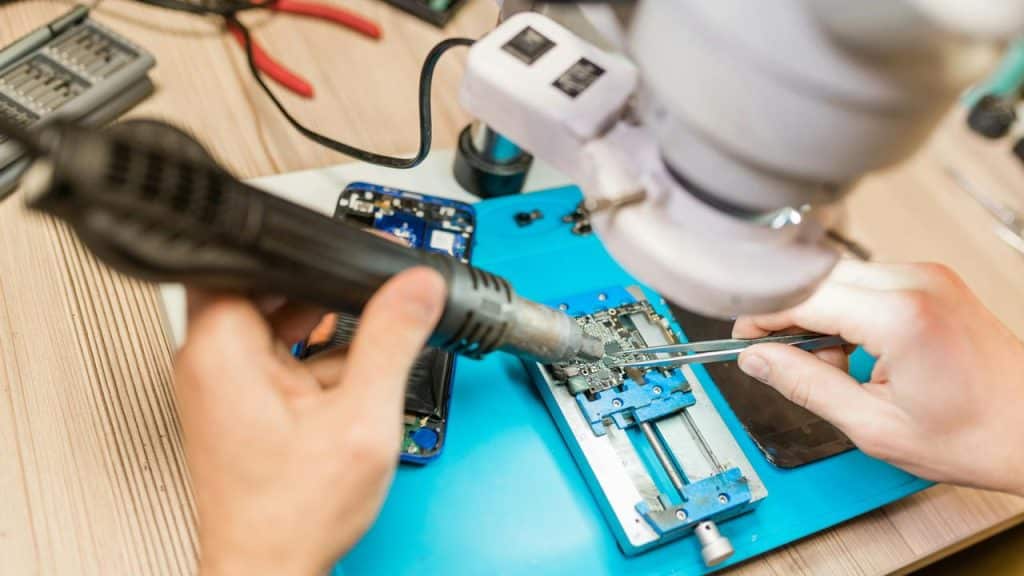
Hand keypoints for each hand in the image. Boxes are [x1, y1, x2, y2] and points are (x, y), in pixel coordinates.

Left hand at [174, 268, 445, 575]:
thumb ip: (393, 340)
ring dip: (324, 327)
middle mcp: (211, 360)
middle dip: (324, 291)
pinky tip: (348, 386)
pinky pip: (281, 355)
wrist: (271, 569)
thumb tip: (416, 288)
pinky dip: (317, 360)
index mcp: (222, 348)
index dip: (300, 248)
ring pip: (280, 320)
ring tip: (360, 357)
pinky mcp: (241, 403)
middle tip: (367, 304)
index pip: (247, 256)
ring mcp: (225, 382)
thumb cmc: (291, 514)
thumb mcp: (363, 418)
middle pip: (270, 287)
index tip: (342, 251)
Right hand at [733, 261, 1023, 494]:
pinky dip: (846, 309)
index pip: (802, 297)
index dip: (762, 317)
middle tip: (781, 356)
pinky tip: (856, 347)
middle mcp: (915, 282)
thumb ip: (806, 386)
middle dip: (788, 314)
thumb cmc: (975, 435)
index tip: (743, 339)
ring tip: (834, 362)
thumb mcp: (873, 426)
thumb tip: (758, 360)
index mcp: (900, 317)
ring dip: (818, 312)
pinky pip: (865, 281)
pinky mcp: (932, 279)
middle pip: (816, 278)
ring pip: (837, 276)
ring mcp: (927, 276)